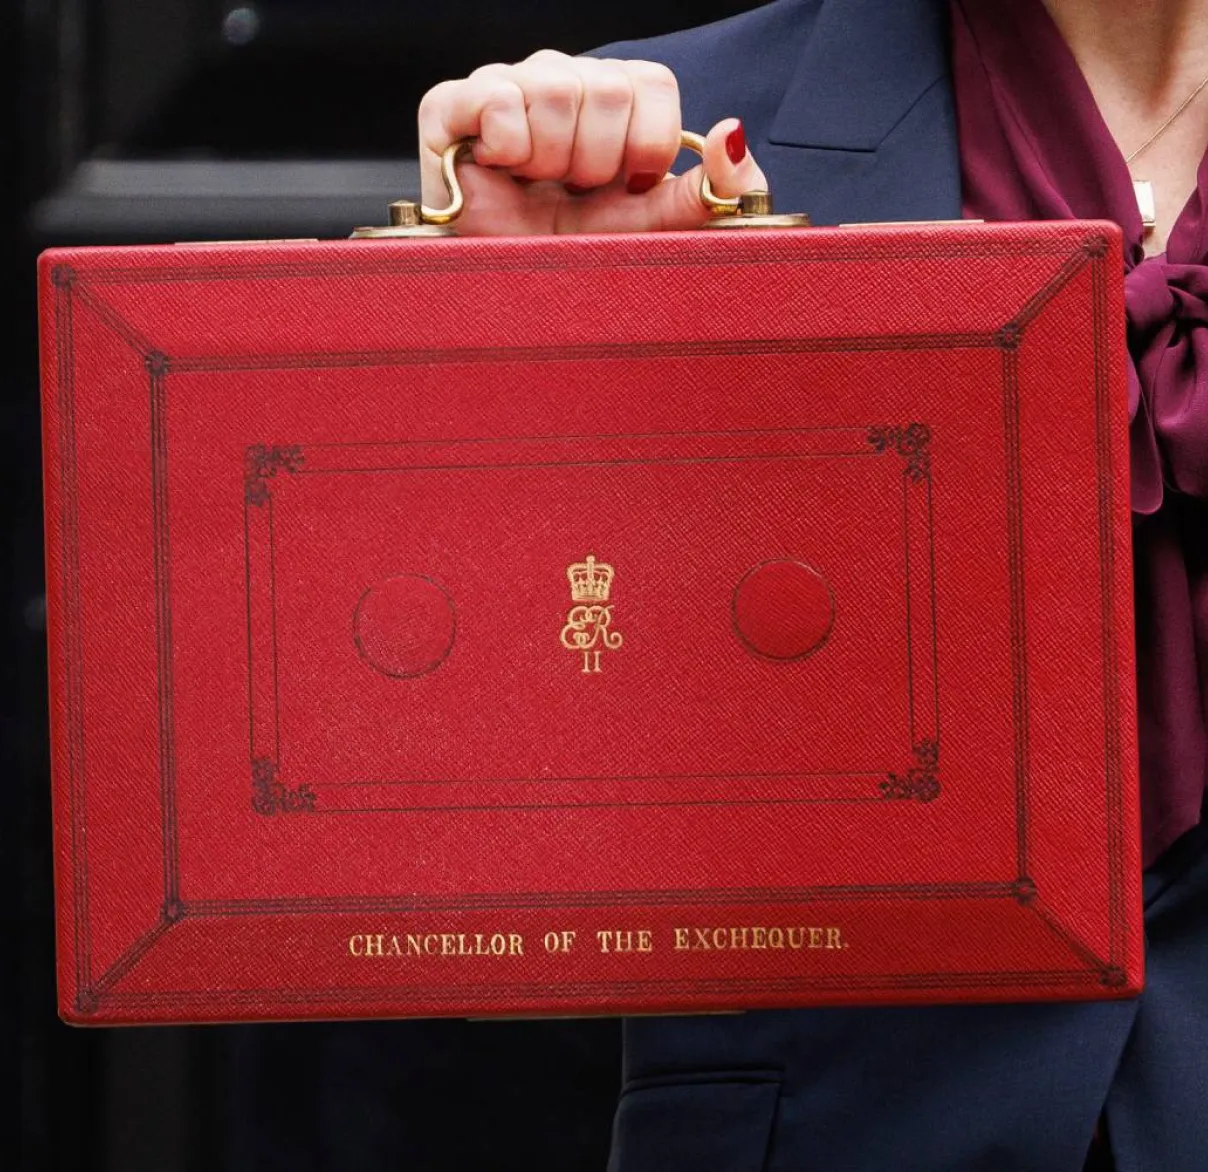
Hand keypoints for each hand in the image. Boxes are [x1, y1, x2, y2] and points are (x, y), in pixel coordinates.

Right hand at [418, 49, 766, 235]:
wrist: (507, 301)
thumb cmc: (576, 260)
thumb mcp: (653, 231)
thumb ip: (707, 192)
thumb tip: (733, 135)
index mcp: (613, 103)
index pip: (653, 82)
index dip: (648, 143)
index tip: (627, 188)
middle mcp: (562, 82)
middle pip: (609, 86)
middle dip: (599, 162)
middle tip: (574, 195)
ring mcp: (506, 87)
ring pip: (556, 89)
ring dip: (553, 160)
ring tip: (536, 189)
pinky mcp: (449, 106)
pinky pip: (497, 97)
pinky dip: (508, 147)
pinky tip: (501, 173)